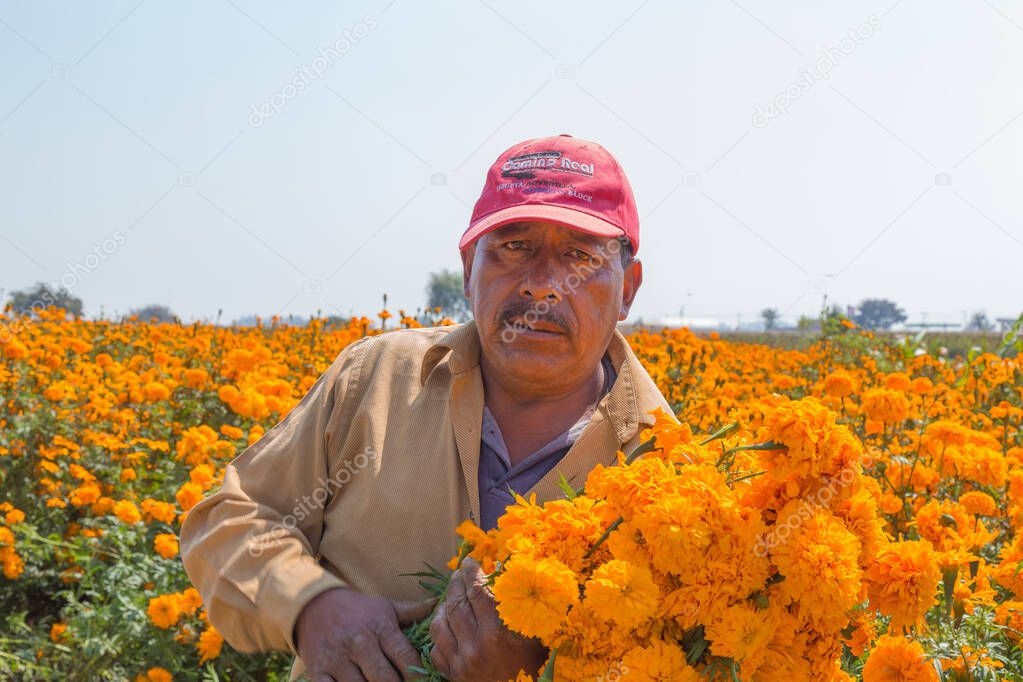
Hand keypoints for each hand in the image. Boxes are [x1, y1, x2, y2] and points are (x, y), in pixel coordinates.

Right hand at [295, 587, 433, 681]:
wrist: (314, 604)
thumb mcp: (385, 607)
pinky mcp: (318, 670)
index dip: (417, 675)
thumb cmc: (357, 609)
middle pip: (384, 678)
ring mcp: (337, 658)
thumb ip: (412, 611)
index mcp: (380, 627)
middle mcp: (359, 643)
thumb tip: (438, 605)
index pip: (405, 656)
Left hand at [429, 558, 547, 681]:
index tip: (470, 562)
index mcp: (497, 634)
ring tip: (451, 597)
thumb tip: (511, 574)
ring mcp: (460, 662)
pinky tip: (447, 625)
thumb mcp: (534, 635)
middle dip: (456, 584)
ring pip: (439, 624)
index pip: (478, 592)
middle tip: (459, 574)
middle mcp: (475, 647)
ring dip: (443, 606)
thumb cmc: (534, 667)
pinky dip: (439, 633)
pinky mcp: (452, 675)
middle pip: (456, 604)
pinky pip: (436, 648)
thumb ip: (522, 607)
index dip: (472, 573)